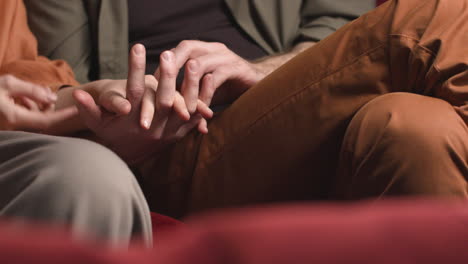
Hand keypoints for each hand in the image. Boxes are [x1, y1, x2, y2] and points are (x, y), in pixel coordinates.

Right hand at [0, 75, 76, 130]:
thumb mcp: (7, 83)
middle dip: (48, 106)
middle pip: (41, 121)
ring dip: (38, 105)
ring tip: (35, 90)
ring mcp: (8, 127)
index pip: (46, 121)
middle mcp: (12, 127)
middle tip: (47, 91)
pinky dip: (28, 107)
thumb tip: (52, 98)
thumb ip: (32, 90)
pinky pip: (23, 119)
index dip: (63, 115)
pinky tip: (21, 96)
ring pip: (32, 119)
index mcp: (14, 118)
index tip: (76, 110)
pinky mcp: (6, 124)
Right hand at [73, 44, 212, 163]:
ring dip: (190, 86)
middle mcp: (153, 127)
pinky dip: (205, 99)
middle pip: (163, 101)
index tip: (137, 47)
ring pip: (184, 108)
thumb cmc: (113, 136)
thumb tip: (77, 96)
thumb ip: (90, 111)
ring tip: (193, 63)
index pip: (135, 92)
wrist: (132, 158)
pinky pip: (196, 116)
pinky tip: (210, 79)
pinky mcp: (182, 132)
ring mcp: (170, 131)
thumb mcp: (99, 125)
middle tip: (167, 54)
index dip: (136, 70)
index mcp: (132, 120)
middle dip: (166, 77)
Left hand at [156, 40, 264, 110]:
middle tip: (160, 92)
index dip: (162, 69)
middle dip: (170, 68)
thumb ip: (190, 101)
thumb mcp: (205, 95)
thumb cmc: (229, 90)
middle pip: (185, 48)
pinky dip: (206, 92)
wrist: (261, 88)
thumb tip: (173, 119)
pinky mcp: (238, 68)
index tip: (151, 89)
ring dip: (187, 86)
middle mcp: (212, 49)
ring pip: (199, 64)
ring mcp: (226, 57)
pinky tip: (202, 107)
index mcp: (202, 51)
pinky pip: (217, 76)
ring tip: (181, 105)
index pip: (176, 52)